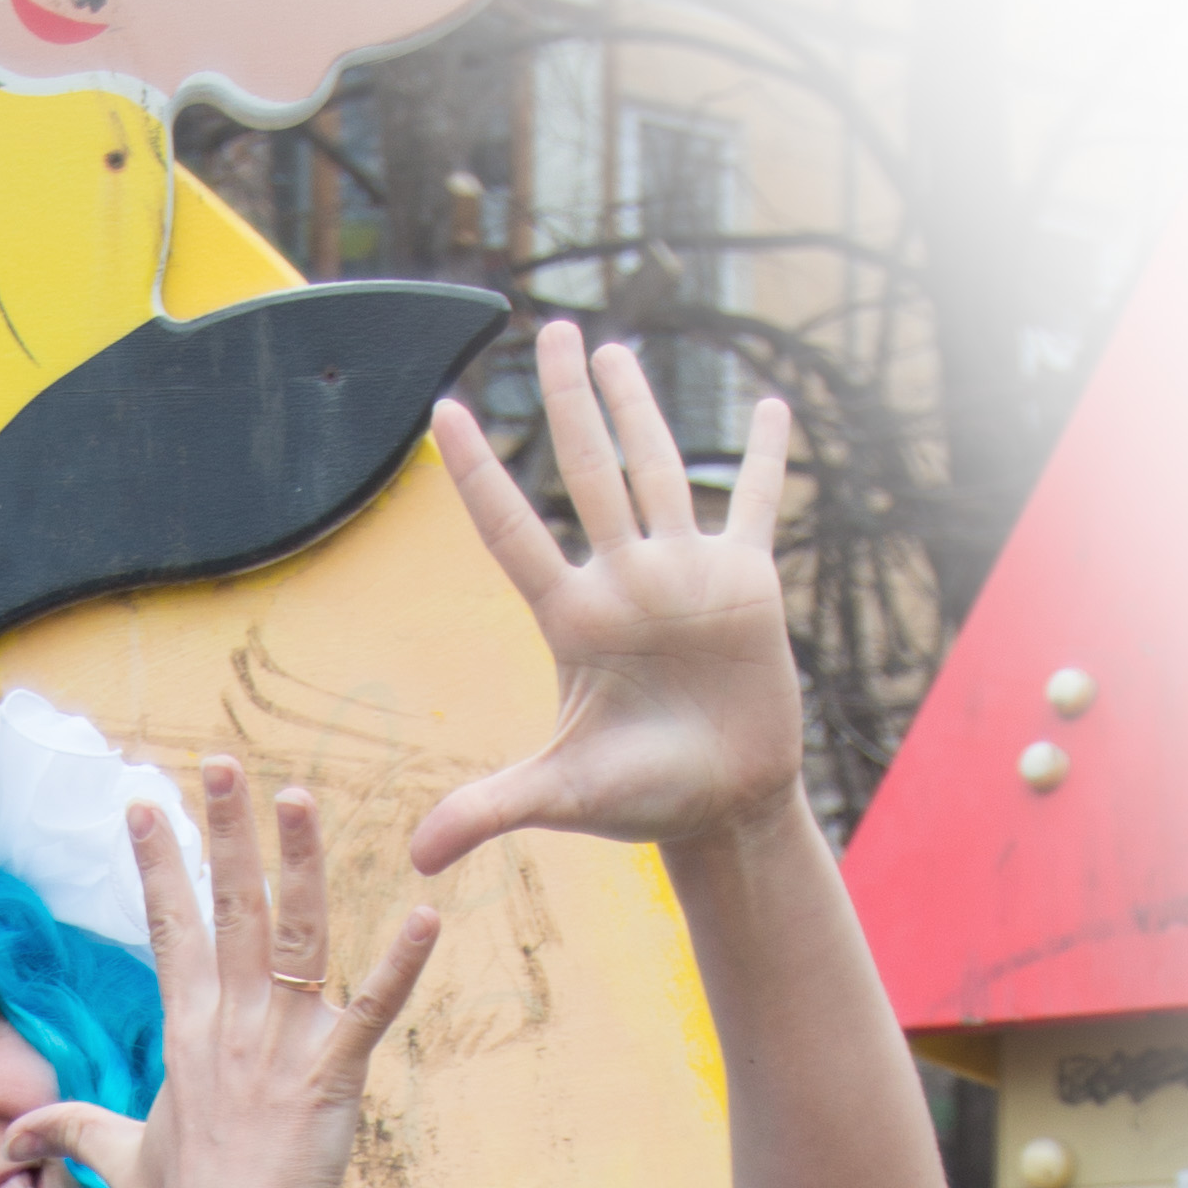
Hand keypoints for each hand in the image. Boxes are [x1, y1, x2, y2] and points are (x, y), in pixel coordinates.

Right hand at [17, 757, 434, 1187]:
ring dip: (299, 863)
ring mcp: (281, 1047)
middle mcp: (230, 1025)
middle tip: (223, 765)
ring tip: (299, 800)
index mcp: (186, 1034)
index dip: (158, 864)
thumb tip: (17, 1136)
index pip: (169, 929)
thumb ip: (71, 1131)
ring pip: (294, 936)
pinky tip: (426, 917)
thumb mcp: (118, 1160)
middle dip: (224, 831)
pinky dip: (401, 967)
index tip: (146, 804)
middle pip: (228, 908)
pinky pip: (372, 1010)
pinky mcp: (331, 1076)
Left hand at [413, 325, 804, 875]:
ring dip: (638, 408)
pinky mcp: (745, 584)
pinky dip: (767, 459)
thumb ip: (490, 809)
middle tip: (549, 329)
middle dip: (568, 399)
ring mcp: (684, 575)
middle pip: (586, 469)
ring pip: (656, 469)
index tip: (445, 408)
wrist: (722, 810)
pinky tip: (770, 409)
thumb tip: (417, 858)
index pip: (511, 530)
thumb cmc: (639, 802)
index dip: (479, 470)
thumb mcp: (560, 797)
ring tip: (611, 351)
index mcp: (573, 618)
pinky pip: (757, 505)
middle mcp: (623, 582)